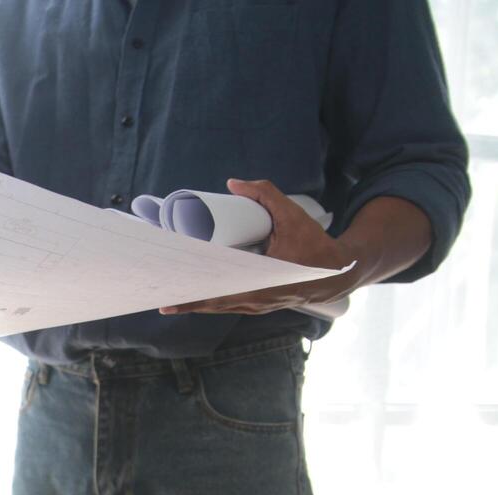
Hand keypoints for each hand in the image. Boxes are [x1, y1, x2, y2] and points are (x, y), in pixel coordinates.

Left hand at [160, 179, 361, 316]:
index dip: (195, 292)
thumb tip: (233, 183)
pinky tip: (193, 300)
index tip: (174, 288)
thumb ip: (265, 194)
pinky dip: (210, 304)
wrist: (337, 273)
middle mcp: (256, 300)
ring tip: (168, 300)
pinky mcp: (258, 305)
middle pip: (212, 304)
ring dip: (195, 304)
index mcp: (262, 283)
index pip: (220, 291)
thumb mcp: (293, 215)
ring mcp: (256, 306)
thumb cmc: (315, 244)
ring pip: (219, 308)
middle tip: (160, 296)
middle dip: (186, 301)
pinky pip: (228, 306)